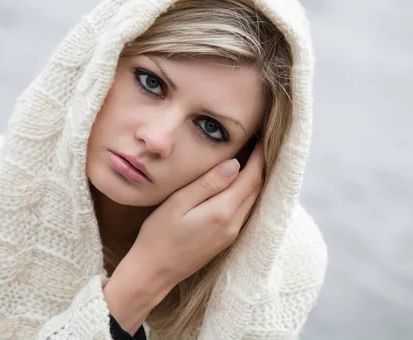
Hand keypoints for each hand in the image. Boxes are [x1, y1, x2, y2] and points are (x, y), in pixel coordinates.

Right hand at [103, 142, 263, 333]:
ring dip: (254, 181)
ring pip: (252, 201)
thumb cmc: (159, 235)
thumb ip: (208, 183)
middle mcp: (234, 224)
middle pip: (256, 189)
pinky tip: (237, 186)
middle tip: (256, 145)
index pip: (251, 178)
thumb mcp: (179, 203)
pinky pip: (245, 211)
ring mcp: (232, 234)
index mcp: (223, 211)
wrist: (153, 273)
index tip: (259, 139)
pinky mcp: (226, 240)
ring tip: (249, 160)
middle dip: (259, 166)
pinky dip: (246, 194)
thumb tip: (234, 164)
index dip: (258, 157)